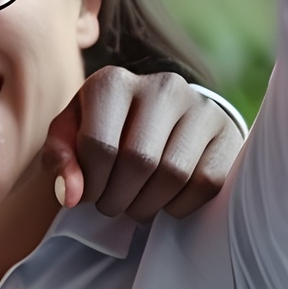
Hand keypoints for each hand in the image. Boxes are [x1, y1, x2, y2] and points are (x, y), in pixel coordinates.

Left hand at [41, 67, 241, 220]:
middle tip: (112, 205)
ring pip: (173, 174)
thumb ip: (59, 161)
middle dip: (118, 197)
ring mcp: (200, 106)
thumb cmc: (104, 132)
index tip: (88, 195)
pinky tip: (165, 201)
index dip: (90, 183)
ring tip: (135, 205)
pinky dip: (180, 205)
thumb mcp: (69, 139)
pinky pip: (206, 182)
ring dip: (147, 205)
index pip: (98, 145)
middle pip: (138, 161)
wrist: (160, 123)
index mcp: (112, 82)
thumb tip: (72, 195)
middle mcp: (161, 86)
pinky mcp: (228, 132)